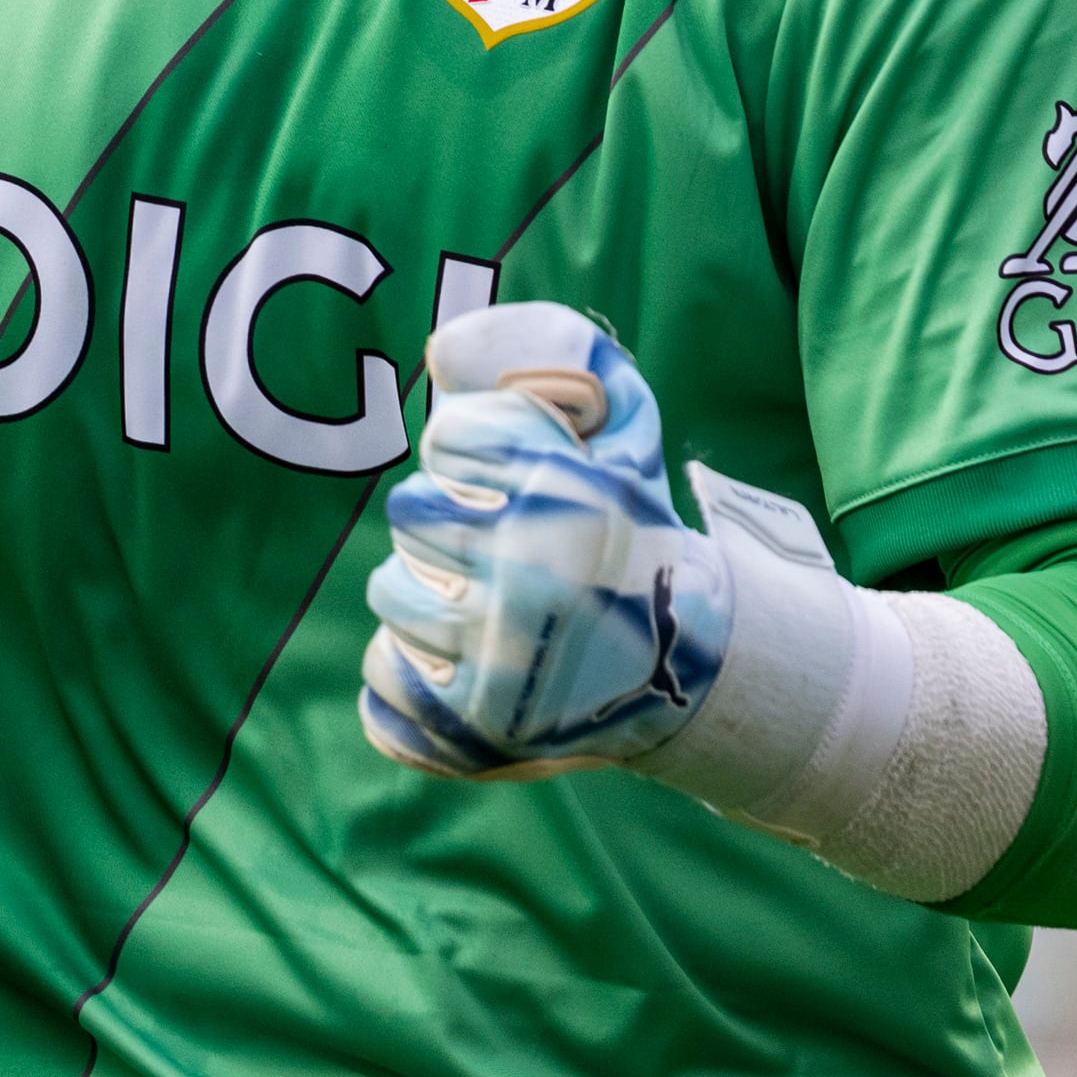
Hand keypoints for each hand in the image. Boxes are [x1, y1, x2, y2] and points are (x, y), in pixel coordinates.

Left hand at [359, 304, 732, 780]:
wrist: (696, 669)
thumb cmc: (638, 543)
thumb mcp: (627, 447)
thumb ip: (570, 380)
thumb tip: (441, 350)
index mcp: (564, 496)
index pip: (449, 438)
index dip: (467, 453)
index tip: (494, 475)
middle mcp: (526, 573)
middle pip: (411, 512)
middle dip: (443, 522)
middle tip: (488, 544)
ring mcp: (496, 657)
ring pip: (389, 592)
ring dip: (424, 593)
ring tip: (477, 603)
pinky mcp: (471, 725)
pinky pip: (381, 677)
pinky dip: (407, 672)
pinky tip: (455, 661)